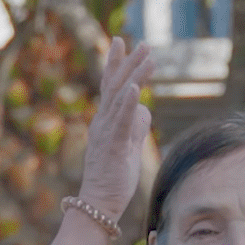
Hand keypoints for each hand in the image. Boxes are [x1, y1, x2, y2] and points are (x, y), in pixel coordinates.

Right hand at [76, 39, 154, 222]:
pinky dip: (127, 104)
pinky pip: (121, 122)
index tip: (120, 41)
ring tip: (146, 56)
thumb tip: (144, 108)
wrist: (98, 203)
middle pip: (114, 85)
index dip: (115, 63)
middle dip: (127, 62)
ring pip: (120, 98)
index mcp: (106, 122)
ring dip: (133, 75)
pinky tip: (133, 88)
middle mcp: (103, 122)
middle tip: (139, 41)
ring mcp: (106, 133)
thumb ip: (135, 126)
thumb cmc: (113, 178)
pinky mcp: (113, 146)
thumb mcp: (128, 146)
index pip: (111, 87)